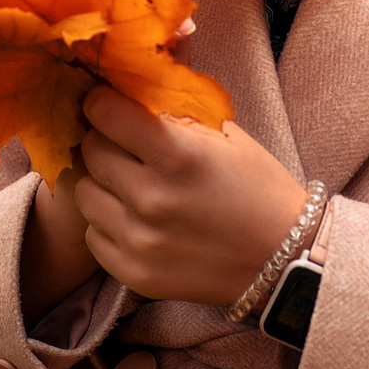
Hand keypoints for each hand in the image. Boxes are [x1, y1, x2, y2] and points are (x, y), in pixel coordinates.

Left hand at [75, 85, 310, 307]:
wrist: (283, 260)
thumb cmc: (260, 190)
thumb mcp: (227, 138)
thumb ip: (176, 117)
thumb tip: (132, 96)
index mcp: (178, 156)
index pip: (105, 114)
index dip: (101, 103)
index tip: (104, 103)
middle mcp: (151, 198)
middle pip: (91, 152)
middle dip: (102, 139)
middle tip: (121, 143)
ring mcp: (139, 239)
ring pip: (84, 194)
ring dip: (102, 182)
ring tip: (127, 183)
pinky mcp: (134, 273)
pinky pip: (94, 235)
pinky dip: (108, 222)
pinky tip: (135, 218)